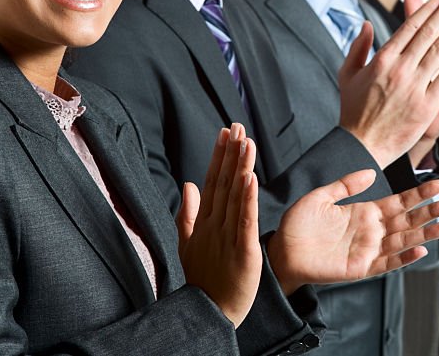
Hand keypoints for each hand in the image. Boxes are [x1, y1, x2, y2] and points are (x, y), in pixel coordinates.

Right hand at [176, 123, 260, 327]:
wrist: (209, 313)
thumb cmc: (202, 280)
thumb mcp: (188, 245)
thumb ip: (187, 214)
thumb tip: (189, 183)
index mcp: (204, 222)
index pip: (213, 181)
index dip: (220, 156)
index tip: (226, 132)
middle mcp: (214, 225)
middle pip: (224, 182)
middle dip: (231, 153)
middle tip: (237, 126)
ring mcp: (227, 237)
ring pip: (235, 196)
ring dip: (241, 167)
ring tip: (246, 142)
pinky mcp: (242, 251)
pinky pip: (245, 221)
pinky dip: (247, 200)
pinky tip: (251, 179)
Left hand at [266, 171, 438, 293]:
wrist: (281, 251)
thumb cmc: (298, 225)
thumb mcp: (321, 196)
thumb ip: (346, 184)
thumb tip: (371, 172)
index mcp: (366, 211)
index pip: (400, 201)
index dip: (420, 193)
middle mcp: (372, 230)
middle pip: (409, 219)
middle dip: (432, 210)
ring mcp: (369, 249)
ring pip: (404, 240)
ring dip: (426, 233)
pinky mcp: (360, 267)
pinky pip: (387, 263)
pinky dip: (404, 258)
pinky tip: (420, 250)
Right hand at [338, 0, 438, 166]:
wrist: (361, 146)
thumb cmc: (353, 111)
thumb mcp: (348, 74)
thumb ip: (358, 47)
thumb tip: (366, 24)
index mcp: (382, 59)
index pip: (411, 26)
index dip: (429, 8)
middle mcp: (400, 69)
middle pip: (429, 32)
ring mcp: (414, 86)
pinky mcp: (427, 105)